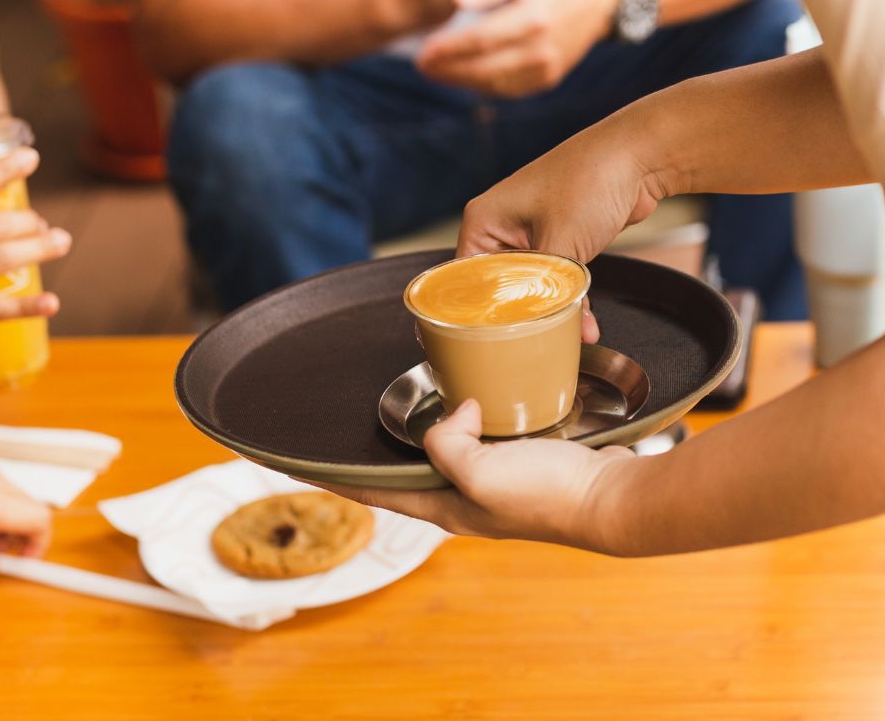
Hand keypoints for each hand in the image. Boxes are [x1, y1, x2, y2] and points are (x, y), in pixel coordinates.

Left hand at [320, 399, 633, 550]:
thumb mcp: (481, 473)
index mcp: (443, 507)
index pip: (372, 491)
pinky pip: (478, 436)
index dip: (331, 478)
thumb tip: (453, 412)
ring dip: (416, 433)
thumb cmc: (548, 495)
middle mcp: (461, 498)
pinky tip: (468, 398)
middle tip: (341, 429)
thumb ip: (447, 445)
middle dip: (369, 455)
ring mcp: (490, 482)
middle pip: (401, 472)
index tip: (293, 465)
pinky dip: (463, 418)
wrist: (613, 500)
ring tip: (394, 408)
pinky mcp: (518, 463)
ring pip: (439, 451)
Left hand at [417, 0, 616, 95]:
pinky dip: (480, 85)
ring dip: (459, 80)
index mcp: (534, 17)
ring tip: (434, 72)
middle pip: (483, 67)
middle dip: (447, 69)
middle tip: (421, 65)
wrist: (597, 5)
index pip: (481, 39)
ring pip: (492, 84)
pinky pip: (506, 89)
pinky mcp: (546, 81)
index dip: (449, 48)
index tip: (423, 51)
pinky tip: (461, 76)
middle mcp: (540, 48)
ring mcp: (545, 69)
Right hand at [455, 108, 673, 341]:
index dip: (479, 311)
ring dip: (549, 307)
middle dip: (520, 313)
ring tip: (561, 334)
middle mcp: (500, 226)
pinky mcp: (557, 238)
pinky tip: (585, 322)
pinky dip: (569, 296)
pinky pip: (554, 277)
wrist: (640, 155)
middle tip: (529, 342)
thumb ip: (553, 289)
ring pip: (529, 284)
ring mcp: (530, 233)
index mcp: (484, 220)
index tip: (492, 341)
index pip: (465, 279)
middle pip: (498, 285)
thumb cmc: (590, 179)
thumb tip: (564, 328)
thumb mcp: (562, 242)